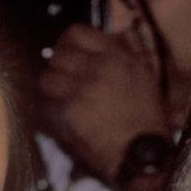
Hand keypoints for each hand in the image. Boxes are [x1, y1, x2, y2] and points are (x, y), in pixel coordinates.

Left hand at [38, 23, 170, 183]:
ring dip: (50, 90)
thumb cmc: (146, 121)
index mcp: (117, 56)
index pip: (76, 33)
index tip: (67, 56)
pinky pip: (44, 106)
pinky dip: (48, 112)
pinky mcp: (68, 114)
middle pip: (57, 55)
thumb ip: (119, 56)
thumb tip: (100, 41)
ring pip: (46, 79)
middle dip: (57, 68)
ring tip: (58, 100)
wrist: (141, 157)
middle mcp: (98, 68)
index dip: (67, 45)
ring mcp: (81, 90)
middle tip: (61, 82)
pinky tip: (58, 119)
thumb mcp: (143, 77)